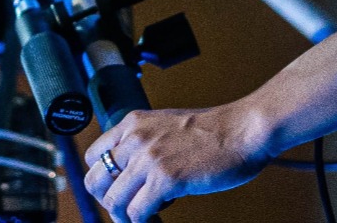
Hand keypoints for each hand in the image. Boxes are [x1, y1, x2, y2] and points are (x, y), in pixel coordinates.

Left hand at [83, 103, 270, 222]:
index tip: (117, 191)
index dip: (103, 180)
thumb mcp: (165, 124)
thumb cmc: (212, 131)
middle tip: (126, 210)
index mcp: (132, 123)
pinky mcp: (166, 178)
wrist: (242, 130)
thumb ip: (144, 142)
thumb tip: (130, 172)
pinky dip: (142, 221)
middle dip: (108, 201)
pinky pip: (137, 211)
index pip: (93, 157)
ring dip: (125, 215)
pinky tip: (156, 219)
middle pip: (96, 180)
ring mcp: (149, 158)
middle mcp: (135, 138)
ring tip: (142, 216)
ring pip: (113, 200)